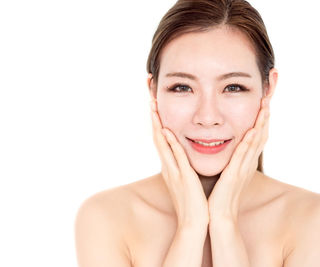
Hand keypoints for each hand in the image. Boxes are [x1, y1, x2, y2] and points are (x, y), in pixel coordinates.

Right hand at [150, 100, 208, 227]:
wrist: (193, 223)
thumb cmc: (192, 203)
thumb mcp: (185, 182)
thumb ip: (183, 168)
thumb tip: (184, 158)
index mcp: (171, 167)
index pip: (162, 141)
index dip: (158, 123)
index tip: (156, 107)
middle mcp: (168, 167)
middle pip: (157, 138)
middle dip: (154, 118)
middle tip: (150, 99)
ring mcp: (173, 172)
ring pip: (162, 144)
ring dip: (158, 125)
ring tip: (154, 108)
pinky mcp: (182, 178)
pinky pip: (176, 157)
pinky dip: (171, 143)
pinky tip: (167, 131)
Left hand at [208, 97, 270, 222]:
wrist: (219, 216)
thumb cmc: (221, 195)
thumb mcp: (228, 174)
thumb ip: (230, 161)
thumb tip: (228, 149)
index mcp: (244, 163)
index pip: (256, 138)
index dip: (260, 121)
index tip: (262, 105)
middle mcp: (247, 164)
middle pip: (260, 137)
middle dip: (264, 118)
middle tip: (267, 100)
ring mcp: (242, 169)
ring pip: (255, 143)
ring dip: (260, 125)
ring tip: (264, 108)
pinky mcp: (234, 175)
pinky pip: (242, 156)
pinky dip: (248, 143)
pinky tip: (250, 131)